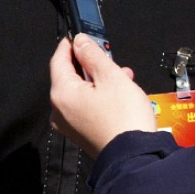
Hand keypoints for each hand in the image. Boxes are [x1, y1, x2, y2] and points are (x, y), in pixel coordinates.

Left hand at [49, 34, 155, 158]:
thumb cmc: (125, 119)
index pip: (58, 60)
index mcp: (61, 93)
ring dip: (99, 80)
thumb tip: (80, 41)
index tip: (80, 36)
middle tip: (108, 57)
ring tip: (122, 75)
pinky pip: (85, 107)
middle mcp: (59, 110)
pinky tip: (120, 93)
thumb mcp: (111, 77)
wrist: (136, 158)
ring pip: (80, 92)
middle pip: (69, 76)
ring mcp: (69, 124)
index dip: (69, 45)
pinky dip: (99, 96)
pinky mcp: (81, 133)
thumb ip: (93, 55)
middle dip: (90, 64)